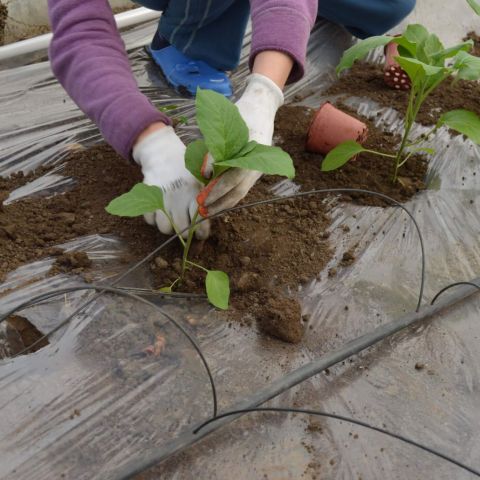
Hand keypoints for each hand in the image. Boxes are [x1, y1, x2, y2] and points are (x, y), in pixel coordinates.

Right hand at [133, 126, 209, 238]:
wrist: (163, 153)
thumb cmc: (186, 170)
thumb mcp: (201, 179)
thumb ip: (208, 197)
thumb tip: (214, 216)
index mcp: (194, 194)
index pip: (200, 223)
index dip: (202, 233)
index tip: (202, 234)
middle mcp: (178, 199)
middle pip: (182, 230)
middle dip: (186, 232)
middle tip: (187, 227)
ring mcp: (161, 199)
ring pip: (165, 229)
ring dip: (169, 226)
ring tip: (173, 218)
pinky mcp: (147, 198)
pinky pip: (150, 220)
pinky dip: (154, 219)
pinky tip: (160, 210)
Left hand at [197, 73, 283, 216]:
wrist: (261, 108)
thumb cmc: (242, 113)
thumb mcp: (227, 125)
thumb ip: (215, 149)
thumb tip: (205, 173)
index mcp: (254, 154)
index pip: (235, 176)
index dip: (218, 187)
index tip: (203, 194)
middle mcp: (257, 166)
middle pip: (238, 190)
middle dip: (218, 201)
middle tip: (201, 208)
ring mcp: (256, 170)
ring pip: (240, 193)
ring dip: (222, 203)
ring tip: (206, 210)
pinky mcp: (251, 172)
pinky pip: (240, 188)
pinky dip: (227, 197)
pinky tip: (214, 202)